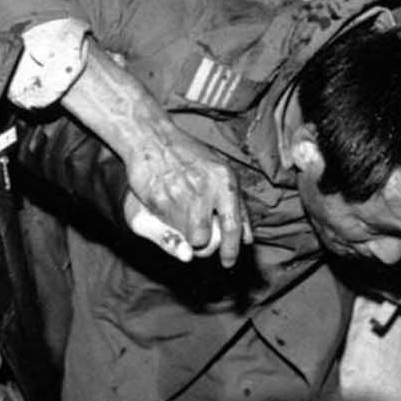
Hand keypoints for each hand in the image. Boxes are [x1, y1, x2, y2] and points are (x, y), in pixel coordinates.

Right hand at [122, 124, 251, 267]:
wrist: (152, 138)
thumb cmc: (189, 156)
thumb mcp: (221, 173)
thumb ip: (238, 206)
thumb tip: (248, 239)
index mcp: (224, 180)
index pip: (233, 226)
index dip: (232, 249)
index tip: (228, 262)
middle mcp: (204, 187)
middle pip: (208, 240)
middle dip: (204, 245)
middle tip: (201, 237)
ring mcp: (179, 193)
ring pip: (188, 237)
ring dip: (186, 235)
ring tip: (183, 216)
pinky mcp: (157, 198)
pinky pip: (168, 227)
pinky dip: (169, 224)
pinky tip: (168, 205)